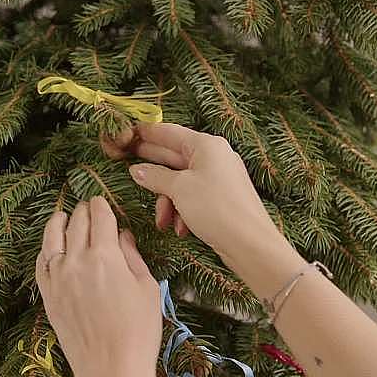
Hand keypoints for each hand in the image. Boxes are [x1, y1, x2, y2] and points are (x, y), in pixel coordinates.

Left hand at [35, 197, 160, 376]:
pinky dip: (45, 249)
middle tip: (87, 207)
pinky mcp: (48, 295)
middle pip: (76, 222)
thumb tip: (123, 236)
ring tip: (62, 215)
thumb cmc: (137, 331)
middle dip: (83, 210)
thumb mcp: (147, 288)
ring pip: (53, 237)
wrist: (111, 367)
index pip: (99, 216)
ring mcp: (58, 277)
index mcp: (105, 255)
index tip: (101, 201)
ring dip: (59, 221)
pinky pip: (41, 263)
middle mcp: (77, 260)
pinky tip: (50, 246)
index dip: (101, 205)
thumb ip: (132, 256)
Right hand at [102, 123, 304, 300]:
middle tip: (126, 167)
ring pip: (180, 182)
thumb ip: (155, 176)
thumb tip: (136, 170)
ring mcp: (218, 177)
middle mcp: (214, 156)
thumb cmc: (216, 209)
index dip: (145, 133)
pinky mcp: (220, 198)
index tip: (125, 134)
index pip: (168, 132)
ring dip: (167, 200)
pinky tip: (180, 228)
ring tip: (162, 220)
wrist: (251, 244)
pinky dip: (182, 210)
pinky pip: (192, 196)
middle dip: (151, 169)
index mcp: (206, 145)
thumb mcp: (179, 189)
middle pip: (173, 156)